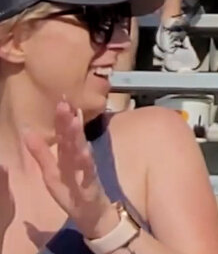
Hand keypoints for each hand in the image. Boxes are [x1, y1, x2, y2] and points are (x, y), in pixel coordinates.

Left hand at [22, 101, 118, 239]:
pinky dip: (86, 161)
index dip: (60, 118)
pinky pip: (88, 172)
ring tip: (74, 121)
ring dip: (78, 137)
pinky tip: (85, 151)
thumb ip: (40, 153)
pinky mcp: (90, 185)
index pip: (62, 134)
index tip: (60, 99)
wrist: (93, 216)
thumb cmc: (73, 193)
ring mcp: (85, 172)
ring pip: (80, 151)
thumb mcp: (51, 172)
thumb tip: (27, 131)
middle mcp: (76, 161)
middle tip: (65, 103)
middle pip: (72, 139)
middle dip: (68, 121)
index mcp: (66, 157)